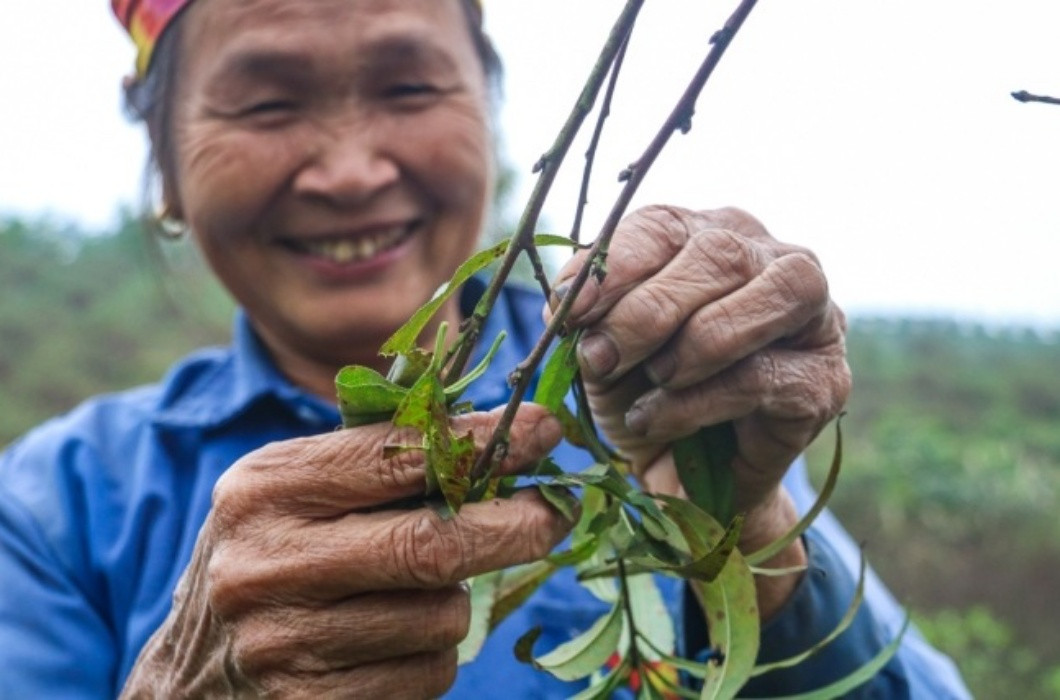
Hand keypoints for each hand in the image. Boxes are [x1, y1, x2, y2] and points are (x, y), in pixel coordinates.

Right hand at [121, 405, 567, 698]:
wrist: (192, 677)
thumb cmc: (269, 557)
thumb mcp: (294, 489)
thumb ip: (378, 453)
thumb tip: (499, 430)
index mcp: (265, 489)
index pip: (395, 456)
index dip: (483, 443)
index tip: (545, 430)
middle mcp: (267, 564)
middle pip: (430, 546)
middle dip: (512, 527)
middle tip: (553, 512)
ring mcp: (286, 644)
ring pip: (441, 617)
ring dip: (455, 601)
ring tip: (417, 592)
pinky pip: (427, 675)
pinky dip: (433, 654)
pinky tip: (396, 641)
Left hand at [548, 206, 849, 615]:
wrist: (681, 476)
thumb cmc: (643, 392)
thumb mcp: (601, 348)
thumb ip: (589, 314)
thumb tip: (569, 298)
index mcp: (709, 235)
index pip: (666, 225)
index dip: (616, 266)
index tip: (571, 310)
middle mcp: (772, 259)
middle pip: (719, 253)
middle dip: (648, 311)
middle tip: (601, 359)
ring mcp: (814, 316)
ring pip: (770, 293)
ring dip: (692, 345)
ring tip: (650, 382)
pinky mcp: (826, 379)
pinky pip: (763, 376)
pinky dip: (696, 402)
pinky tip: (658, 419)